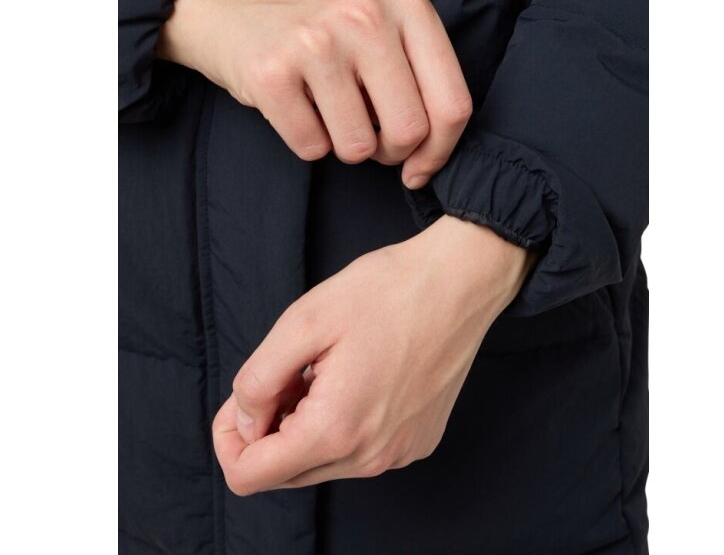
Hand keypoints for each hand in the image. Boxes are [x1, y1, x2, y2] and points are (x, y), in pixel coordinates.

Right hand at [158, 0, 471, 187]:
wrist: (230, 9)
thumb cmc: (322, 36)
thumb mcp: (383, 34)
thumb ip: (420, 84)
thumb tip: (427, 162)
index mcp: (409, 7)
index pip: (453, 104)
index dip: (440, 151)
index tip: (418, 167)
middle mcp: (366, 15)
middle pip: (409, 131)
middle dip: (389, 153)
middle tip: (367, 134)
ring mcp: (316, 40)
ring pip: (358, 147)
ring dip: (344, 147)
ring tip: (328, 112)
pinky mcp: (272, 70)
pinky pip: (311, 148)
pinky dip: (307, 142)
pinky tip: (296, 107)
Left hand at [212, 215, 535, 494]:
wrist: (459, 282)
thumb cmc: (386, 292)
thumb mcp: (303, 320)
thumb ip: (258, 379)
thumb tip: (245, 421)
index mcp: (336, 428)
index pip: (250, 476)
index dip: (229, 438)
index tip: (245, 397)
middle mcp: (370, 456)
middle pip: (285, 472)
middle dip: (268, 428)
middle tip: (287, 372)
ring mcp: (398, 453)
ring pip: (322, 462)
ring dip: (305, 425)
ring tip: (324, 369)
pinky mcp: (416, 441)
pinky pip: (358, 451)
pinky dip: (341, 424)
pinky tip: (355, 377)